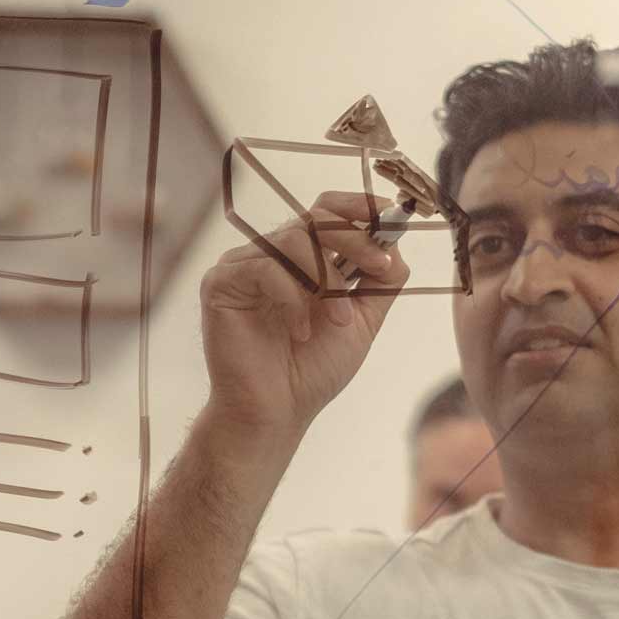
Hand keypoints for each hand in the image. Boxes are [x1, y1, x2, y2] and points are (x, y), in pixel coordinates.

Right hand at [201, 190, 410, 440]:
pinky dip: (292, 298)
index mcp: (302, 259)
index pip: (326, 211)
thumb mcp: (361, 319)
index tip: (389, 214)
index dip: (357, 206)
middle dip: (354, 239)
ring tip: (338, 319)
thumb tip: (397, 245)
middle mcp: (271, 255)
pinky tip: (300, 332)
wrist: (277, 412)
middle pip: (314, 217)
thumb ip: (380, 281)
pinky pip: (264, 269)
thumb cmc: (313, 370)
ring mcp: (243, 266)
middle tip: (379, 265)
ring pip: (292, 240)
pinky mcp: (220, 283)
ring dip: (326, 278)